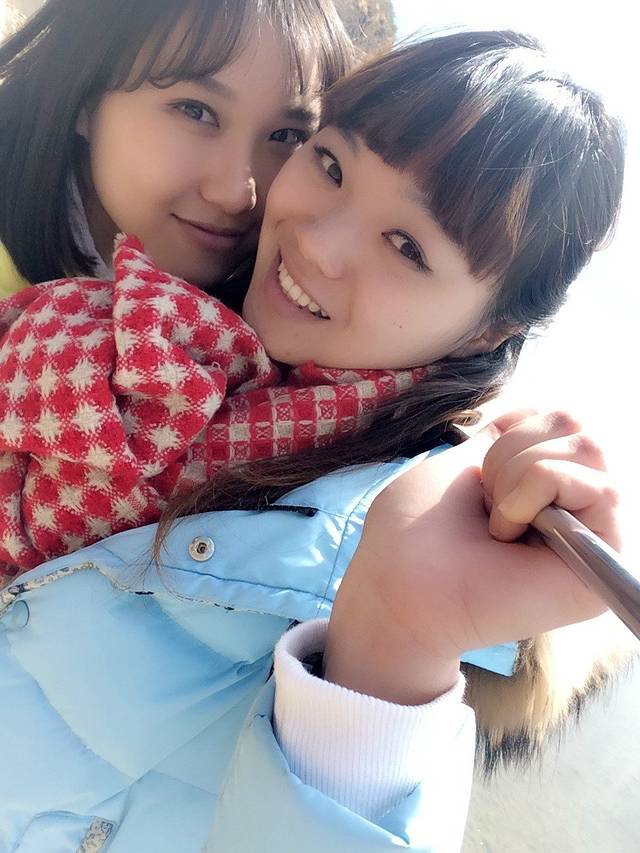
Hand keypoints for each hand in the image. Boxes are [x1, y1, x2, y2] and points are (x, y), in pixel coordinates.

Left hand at [324, 410, 620, 703]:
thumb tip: (529, 413)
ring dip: (518, 474)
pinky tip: (507, 535)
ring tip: (495, 524)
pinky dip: (534, 494)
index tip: (477, 477)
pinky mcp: (604, 557)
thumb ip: (504, 439)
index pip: (557, 418)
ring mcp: (591, 530)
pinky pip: (598, 488)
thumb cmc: (414, 534)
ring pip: (588, 449)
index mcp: (540, 483)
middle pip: (575, 426)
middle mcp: (573, 505)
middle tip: (484, 503)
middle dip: (510, 452)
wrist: (400, 589)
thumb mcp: (460, 464)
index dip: (510, 432)